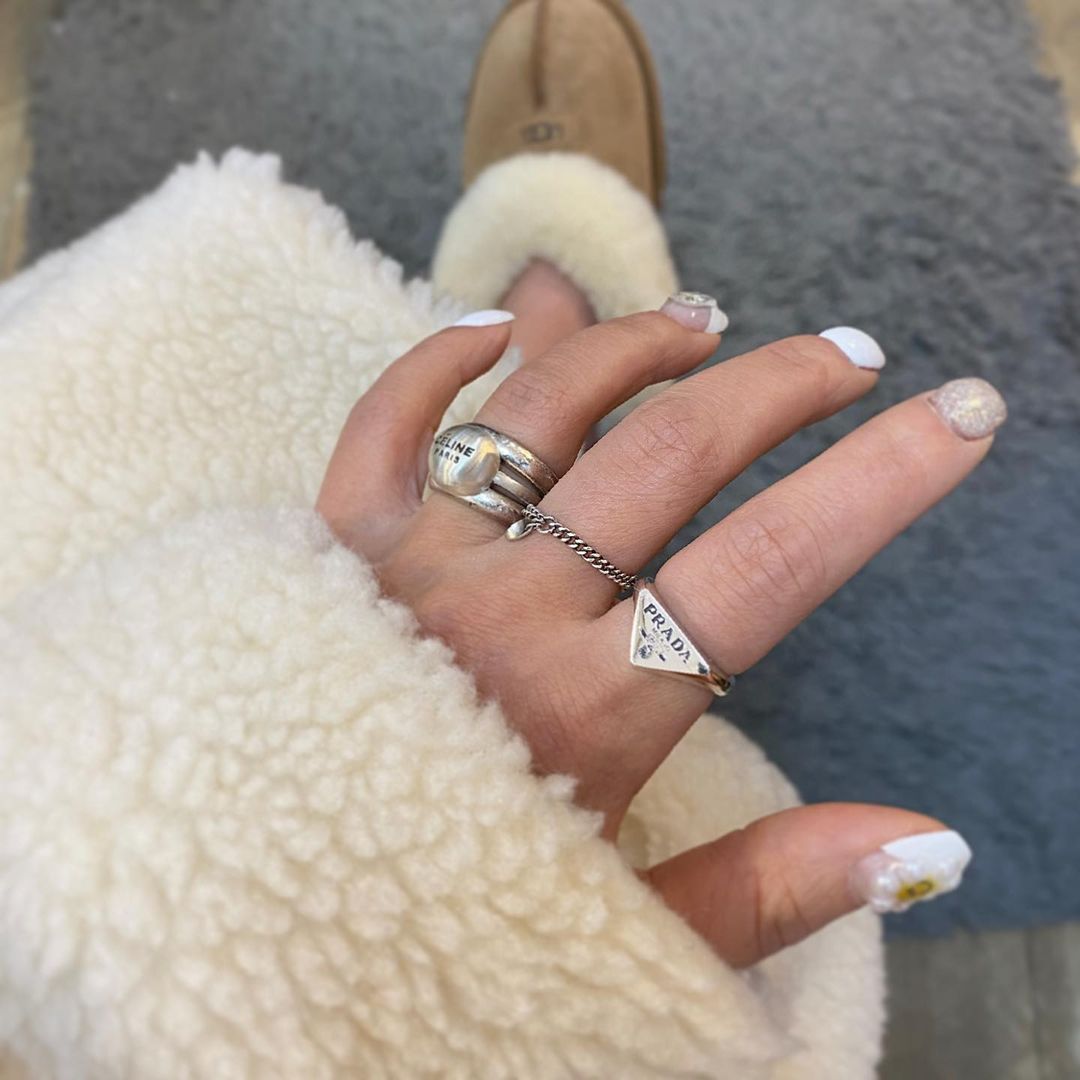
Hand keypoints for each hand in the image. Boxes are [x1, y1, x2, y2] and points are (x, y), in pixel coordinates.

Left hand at [316, 303, 1001, 966]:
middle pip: (668, 455)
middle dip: (778, 389)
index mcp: (589, 714)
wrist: (248, 899)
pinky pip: (385, 421)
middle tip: (847, 355)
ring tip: (702, 321)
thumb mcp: (620, 927)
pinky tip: (502, 325)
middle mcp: (501, 618)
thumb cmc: (435, 920)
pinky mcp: (329, 543)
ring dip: (632, 348)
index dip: (875, 482)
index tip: (956, 415)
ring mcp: (408, 567)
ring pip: (538, 410)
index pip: (766, 567)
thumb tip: (929, 843)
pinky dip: (440, 360)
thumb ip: (769, 885)